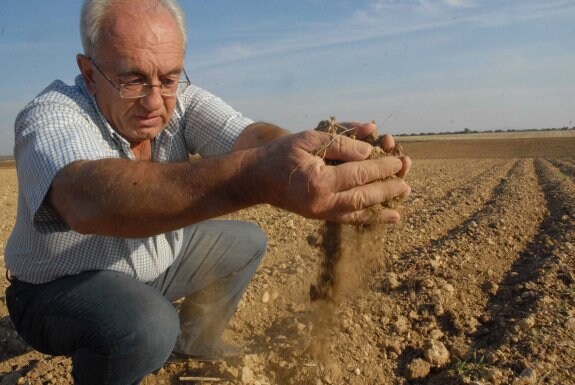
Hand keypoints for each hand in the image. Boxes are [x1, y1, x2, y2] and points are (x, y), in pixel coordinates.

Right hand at [242, 127, 410, 223]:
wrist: (256, 178)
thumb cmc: (281, 154)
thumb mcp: (309, 138)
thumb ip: (340, 142)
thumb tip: (369, 148)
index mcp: (319, 180)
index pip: (360, 173)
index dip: (382, 167)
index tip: (399, 160)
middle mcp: (322, 201)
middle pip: (364, 195)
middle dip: (388, 187)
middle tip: (407, 180)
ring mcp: (320, 212)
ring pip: (359, 211)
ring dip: (384, 205)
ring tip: (403, 198)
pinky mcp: (319, 217)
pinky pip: (349, 219)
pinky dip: (369, 218)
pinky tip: (388, 217)